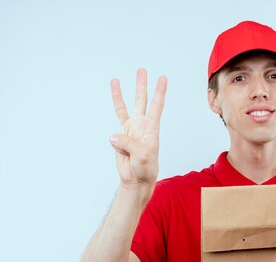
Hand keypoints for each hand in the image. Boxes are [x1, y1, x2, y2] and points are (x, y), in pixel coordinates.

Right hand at [108, 68, 167, 192]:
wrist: (136, 179)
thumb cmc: (145, 168)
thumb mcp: (141, 156)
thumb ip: (128, 144)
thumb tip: (112, 136)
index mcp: (151, 128)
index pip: (157, 105)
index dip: (160, 91)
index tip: (163, 78)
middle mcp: (141, 125)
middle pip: (142, 100)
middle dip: (142, 85)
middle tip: (142, 70)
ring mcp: (130, 129)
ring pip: (126, 106)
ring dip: (122, 93)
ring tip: (116, 79)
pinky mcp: (120, 136)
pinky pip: (114, 120)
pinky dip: (113, 117)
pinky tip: (114, 117)